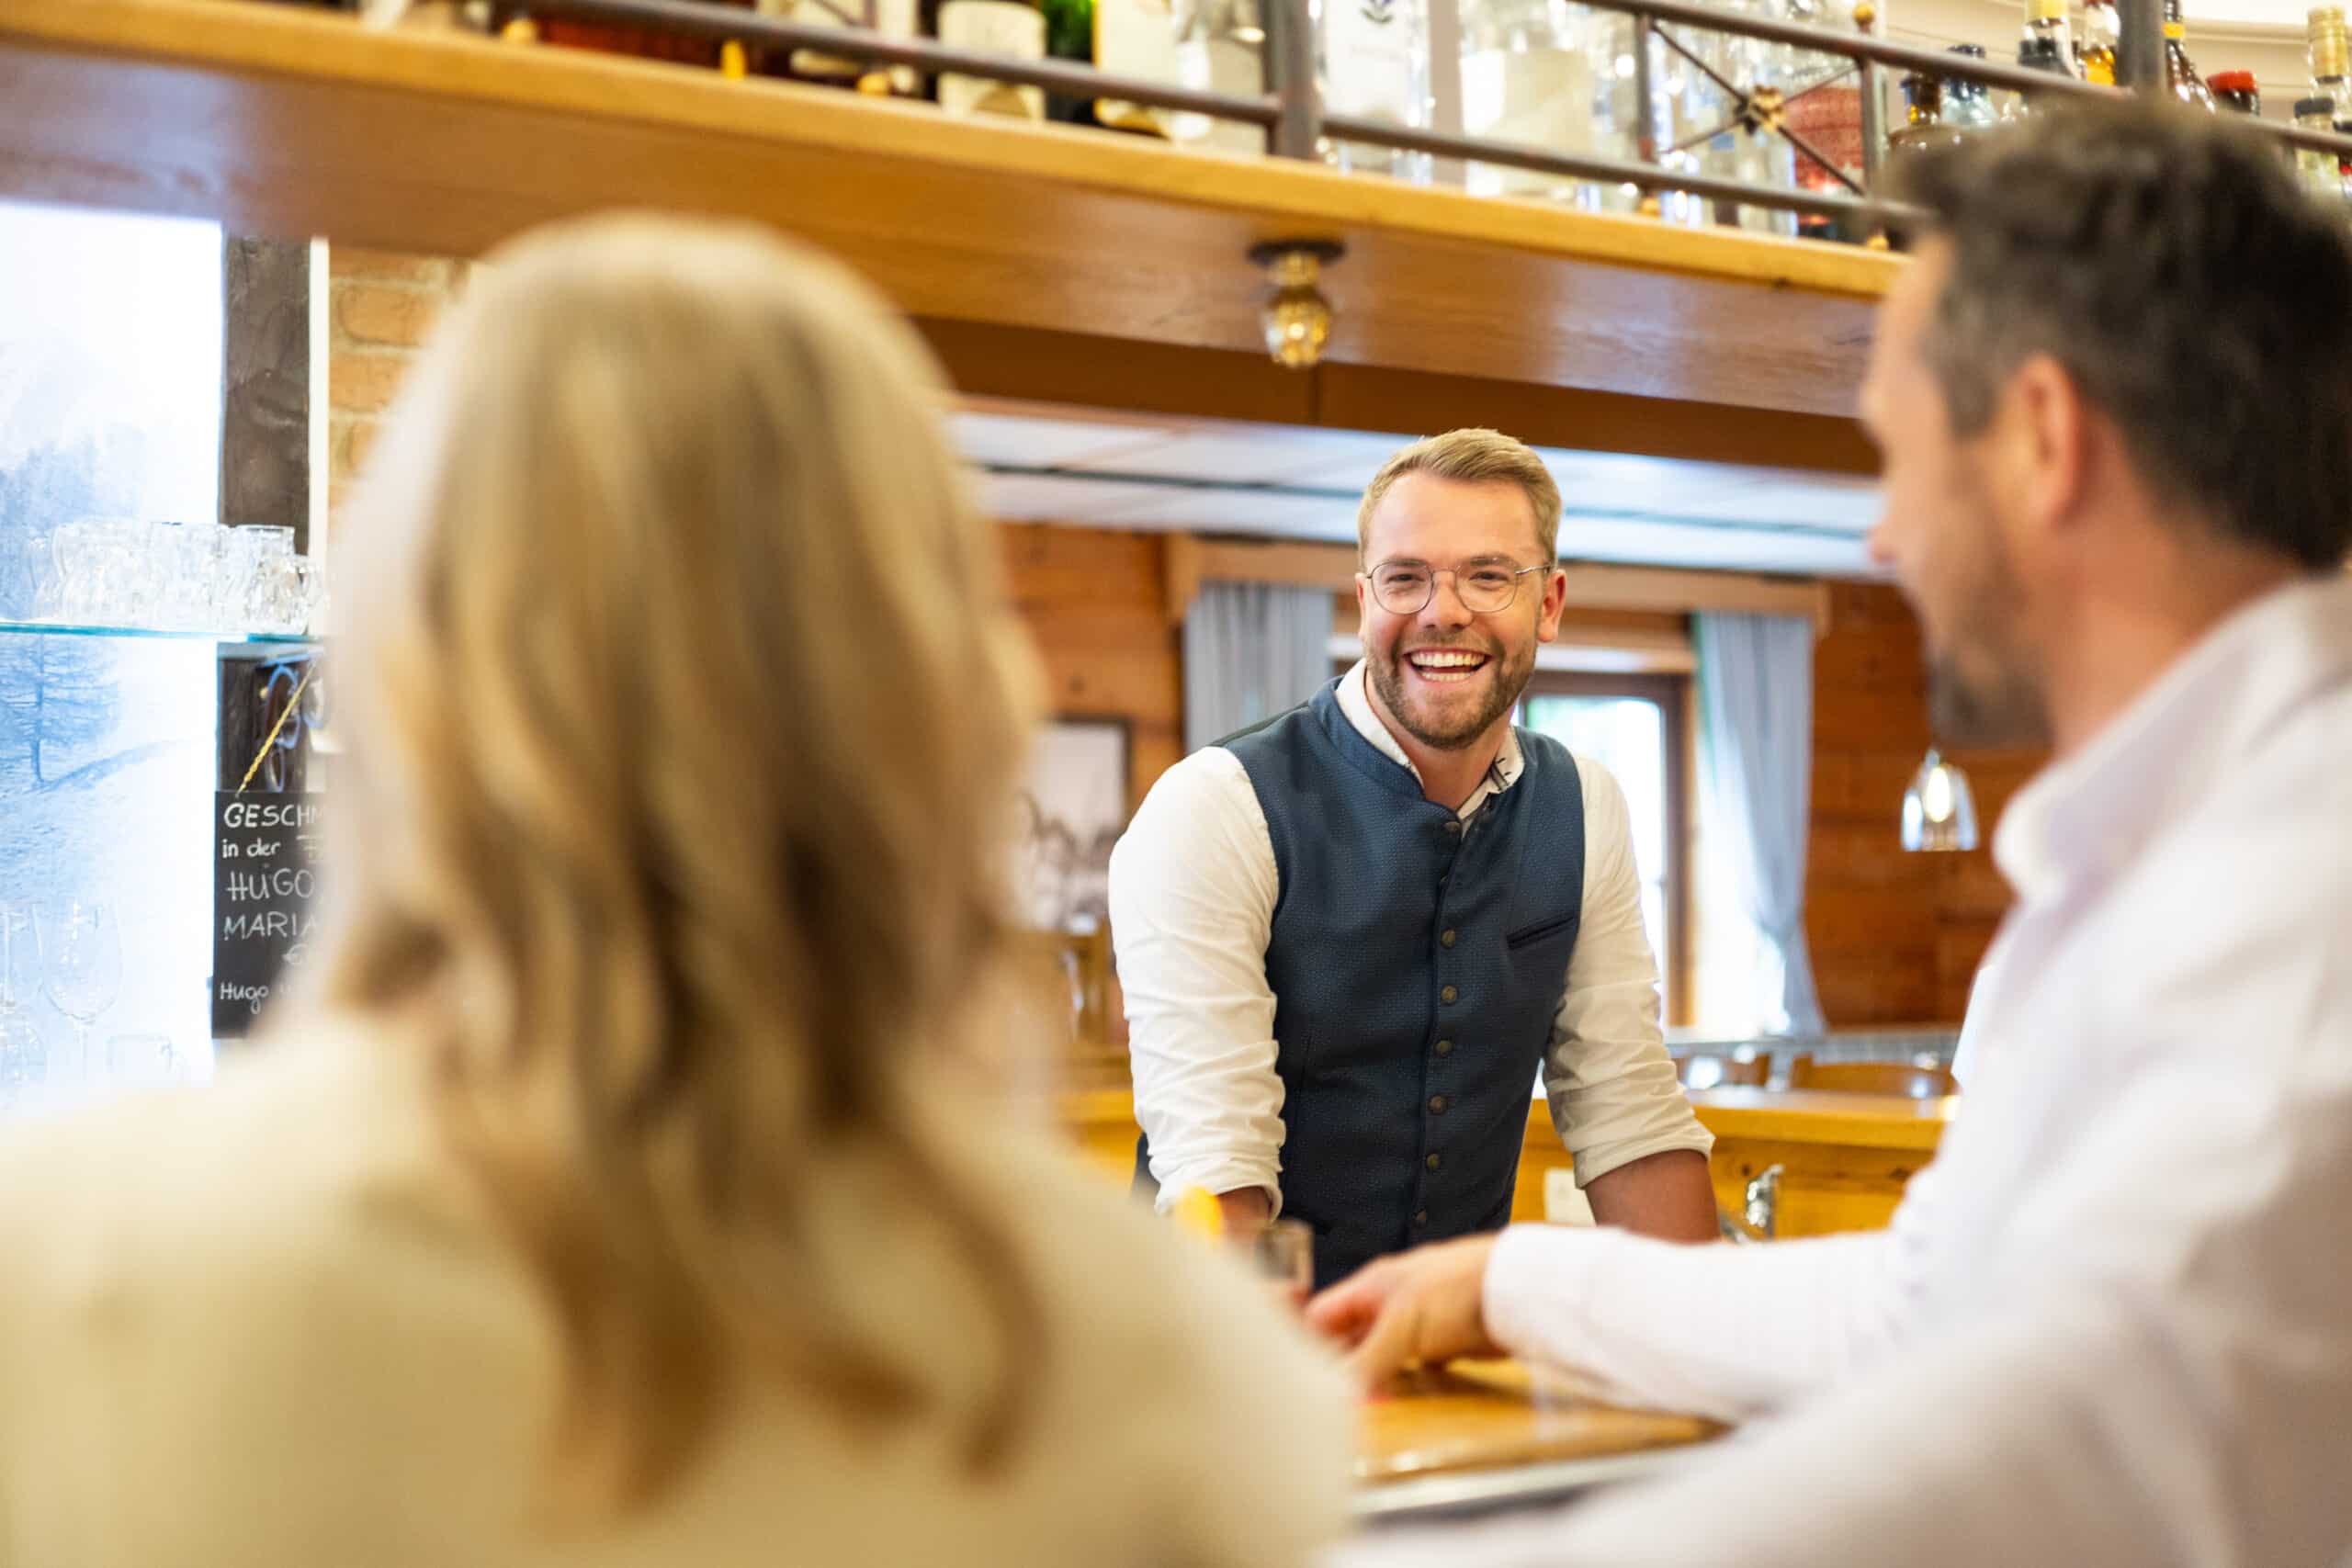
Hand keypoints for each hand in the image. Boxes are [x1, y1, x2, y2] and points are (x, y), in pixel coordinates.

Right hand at [1303, 1234, 1501, 1393]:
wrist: (1517, 1290)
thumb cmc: (1454, 1292)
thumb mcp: (1401, 1326)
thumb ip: (1368, 1361)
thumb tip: (1337, 1398)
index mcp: (1372, 1286)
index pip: (1324, 1314)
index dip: (1307, 1342)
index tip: (1298, 1378)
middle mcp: (1391, 1302)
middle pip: (1353, 1338)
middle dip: (1341, 1367)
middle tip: (1327, 1402)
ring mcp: (1420, 1322)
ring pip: (1384, 1355)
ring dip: (1375, 1378)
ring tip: (1360, 1409)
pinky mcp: (1447, 1342)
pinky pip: (1416, 1366)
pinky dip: (1408, 1383)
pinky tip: (1401, 1402)